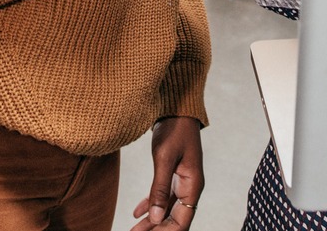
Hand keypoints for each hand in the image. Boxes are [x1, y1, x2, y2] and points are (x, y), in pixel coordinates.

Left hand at [129, 116, 203, 230]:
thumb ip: (160, 189)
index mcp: (193, 186)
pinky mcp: (173, 174)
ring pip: (167, 209)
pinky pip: (163, 196)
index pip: (182, 220)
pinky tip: (137, 213)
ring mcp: (182, 181)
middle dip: (156, 229)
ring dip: (152, 221)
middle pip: (174, 218)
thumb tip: (156, 218)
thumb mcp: (164, 159)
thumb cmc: (174, 130)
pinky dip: (150, 206)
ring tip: (134, 230)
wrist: (176, 108)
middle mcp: (190, 187)